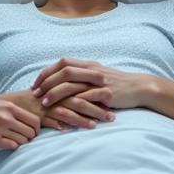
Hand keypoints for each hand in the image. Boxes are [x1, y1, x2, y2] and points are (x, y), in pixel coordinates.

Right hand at [0, 89, 110, 131]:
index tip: (115, 105)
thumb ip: (72, 95)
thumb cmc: (38, 100)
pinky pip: (54, 118)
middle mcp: (58, 93)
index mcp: (64, 86)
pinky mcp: (41, 113)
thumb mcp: (56, 94)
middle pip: (82, 98)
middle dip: (98, 108)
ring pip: (70, 108)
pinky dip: (64, 123)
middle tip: (113, 117)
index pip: (86, 89)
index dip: (101, 97)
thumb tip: (92, 100)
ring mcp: (50, 103)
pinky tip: (71, 130)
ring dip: (84, 118)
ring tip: (96, 126)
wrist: (15, 104)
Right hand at [0, 93, 40, 150]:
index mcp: (10, 107)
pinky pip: (11, 146)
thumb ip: (11, 111)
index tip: (30, 132)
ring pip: (22, 141)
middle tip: (22, 140)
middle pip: (31, 133)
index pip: (35, 121)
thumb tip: (24, 120)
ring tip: (11, 142)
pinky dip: (10, 147)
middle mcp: (7, 117)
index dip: (35, 129)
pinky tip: (3, 144)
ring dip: (20, 143)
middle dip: (29, 138)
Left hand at [31, 58, 147, 110]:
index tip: (35, 83)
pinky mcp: (107, 93)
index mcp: (88, 64)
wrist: (138, 87)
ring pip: (73, 84)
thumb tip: (59, 82)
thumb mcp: (96, 75)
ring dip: (56, 93)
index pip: (62, 63)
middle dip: (47, 83)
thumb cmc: (115, 83)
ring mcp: (100, 81)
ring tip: (44, 103)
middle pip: (64, 71)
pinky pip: (87, 97)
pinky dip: (74, 103)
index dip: (47, 72)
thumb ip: (81, 76)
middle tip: (35, 94)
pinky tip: (65, 110)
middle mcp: (92, 70)